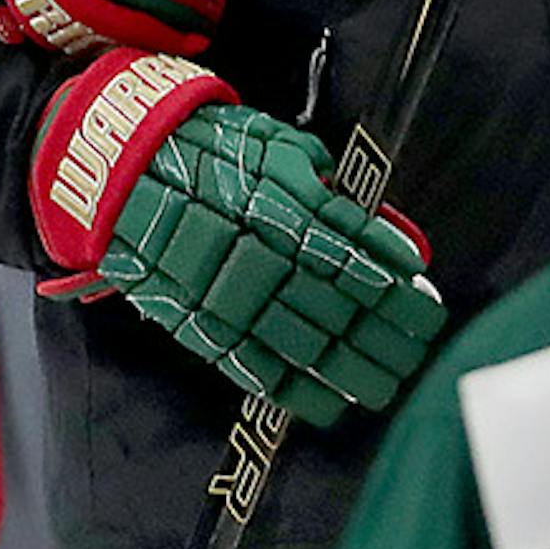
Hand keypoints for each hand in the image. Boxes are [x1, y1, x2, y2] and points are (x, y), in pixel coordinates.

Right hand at [30, 50, 445, 426]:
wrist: (121, 172)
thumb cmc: (208, 149)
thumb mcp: (277, 144)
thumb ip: (333, 186)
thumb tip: (388, 230)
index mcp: (287, 201)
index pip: (357, 249)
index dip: (395, 279)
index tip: (427, 295)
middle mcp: (266, 253)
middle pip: (344, 303)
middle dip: (390, 328)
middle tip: (423, 342)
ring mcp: (234, 295)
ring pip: (311, 343)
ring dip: (359, 367)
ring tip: (392, 380)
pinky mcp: (203, 326)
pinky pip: (259, 369)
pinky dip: (300, 392)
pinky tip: (334, 403)